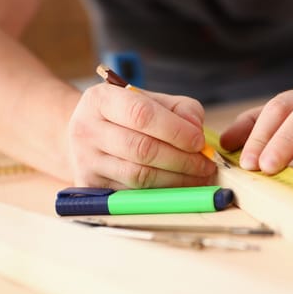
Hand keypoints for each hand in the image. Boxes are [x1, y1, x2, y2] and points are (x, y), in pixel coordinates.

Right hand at [67, 83, 215, 188]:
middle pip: (142, 149)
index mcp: (101, 99)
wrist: (88, 135)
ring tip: (199, 176)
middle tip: (206, 164)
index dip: (176, 130)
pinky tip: (180, 187)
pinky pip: (133, 194)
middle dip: (181, 159)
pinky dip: (162, 192)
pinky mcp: (90, 186)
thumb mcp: (151, 101)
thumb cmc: (127, 116)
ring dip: (176, 179)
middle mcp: (86, 129)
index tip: (199, 141)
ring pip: (138, 176)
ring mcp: (86, 161)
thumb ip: (181, 109)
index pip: (142, 114)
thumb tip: (197, 130)